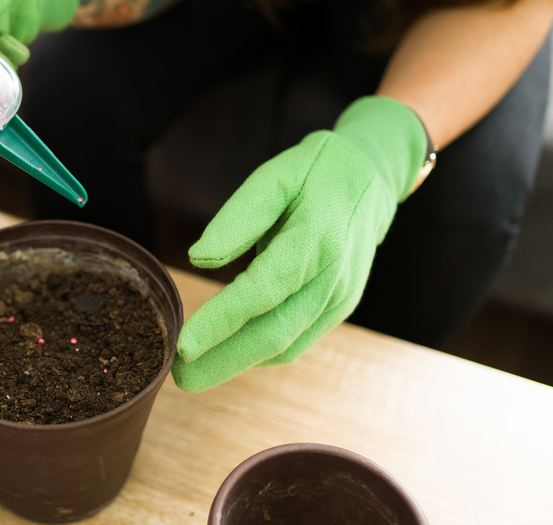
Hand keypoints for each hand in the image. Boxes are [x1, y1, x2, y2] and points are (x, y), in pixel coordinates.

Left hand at [171, 97, 428, 391]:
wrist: (372, 180)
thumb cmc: (313, 175)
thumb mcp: (274, 178)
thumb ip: (238, 218)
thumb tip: (199, 258)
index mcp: (316, 240)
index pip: (262, 290)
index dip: (222, 321)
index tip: (184, 344)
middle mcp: (333, 278)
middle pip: (274, 333)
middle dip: (223, 360)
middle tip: (179, 378)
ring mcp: (339, 299)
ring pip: (285, 345)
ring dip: (237, 364)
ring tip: (193, 372)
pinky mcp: (338, 309)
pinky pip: (295, 341)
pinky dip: (259, 355)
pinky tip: (226, 357)